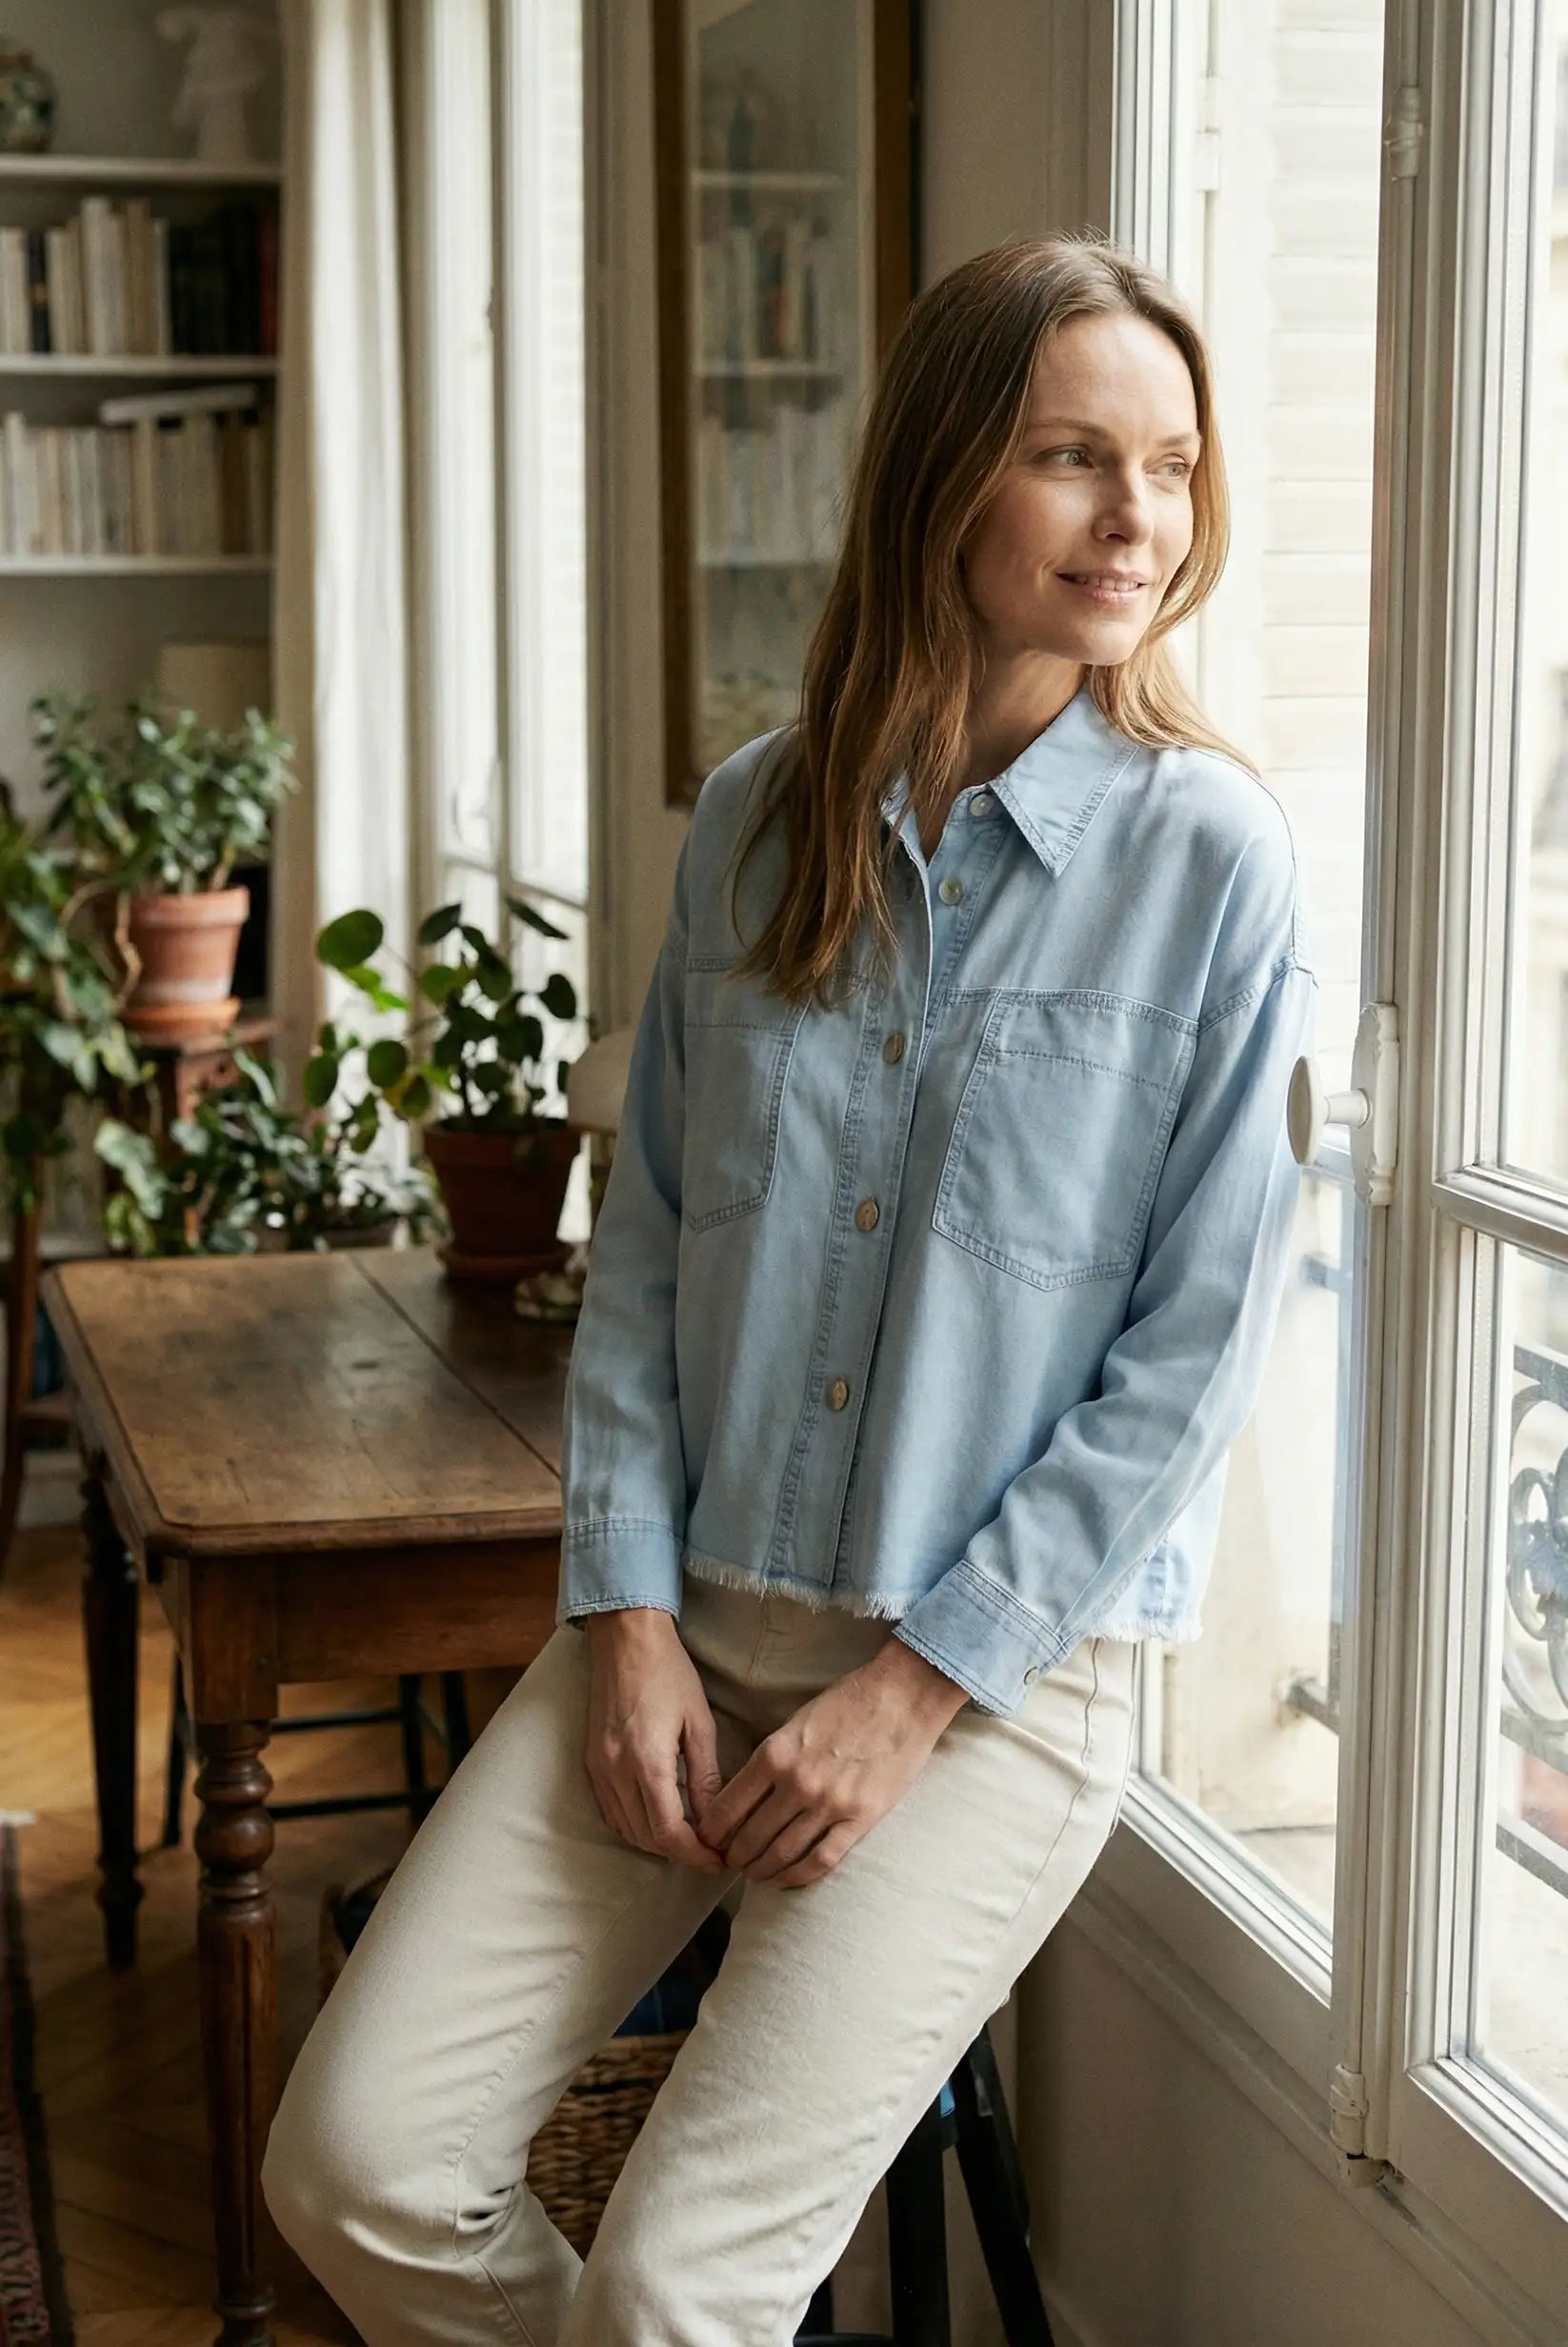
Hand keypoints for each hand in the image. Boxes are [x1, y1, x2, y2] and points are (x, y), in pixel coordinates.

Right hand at [582, 1608, 727, 1870]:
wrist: (625, 1641)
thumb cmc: (669, 1674)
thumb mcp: (699, 1723)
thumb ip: (705, 1776)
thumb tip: (715, 1821)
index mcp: (648, 1763)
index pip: (669, 1834)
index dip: (695, 1856)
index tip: (718, 1860)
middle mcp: (616, 1773)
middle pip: (646, 1839)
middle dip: (680, 1853)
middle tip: (711, 1852)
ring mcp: (598, 1769)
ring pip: (627, 1830)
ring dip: (657, 1842)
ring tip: (689, 1839)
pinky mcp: (590, 1763)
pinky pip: (611, 1812)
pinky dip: (635, 1826)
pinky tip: (657, 1819)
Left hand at [695, 1636, 968, 1889]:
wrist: (902, 1696)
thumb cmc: (848, 1701)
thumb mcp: (796, 1721)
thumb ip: (772, 1757)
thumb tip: (747, 1794)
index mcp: (774, 1753)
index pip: (728, 1807)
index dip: (713, 1832)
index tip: (709, 1841)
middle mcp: (796, 1783)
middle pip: (751, 1836)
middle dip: (735, 1856)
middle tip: (730, 1863)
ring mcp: (829, 1803)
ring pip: (782, 1853)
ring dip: (762, 1869)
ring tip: (755, 1874)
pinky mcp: (860, 1818)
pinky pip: (821, 1859)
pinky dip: (798, 1876)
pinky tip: (786, 1880)